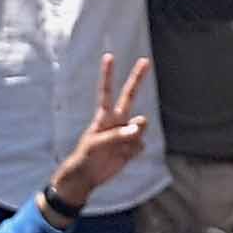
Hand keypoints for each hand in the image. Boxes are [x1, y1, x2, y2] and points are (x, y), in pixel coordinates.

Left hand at [52, 53, 154, 214]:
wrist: (88, 175)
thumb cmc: (87, 155)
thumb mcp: (98, 144)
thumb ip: (118, 135)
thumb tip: (138, 129)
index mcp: (104, 116)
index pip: (107, 92)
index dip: (108, 75)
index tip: (108, 56)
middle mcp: (117, 120)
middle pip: (130, 95)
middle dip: (137, 78)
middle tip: (146, 60)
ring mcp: (126, 132)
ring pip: (140, 126)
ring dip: (134, 135)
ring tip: (120, 147)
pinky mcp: (132, 146)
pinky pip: (140, 145)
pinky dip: (133, 152)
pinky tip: (122, 157)